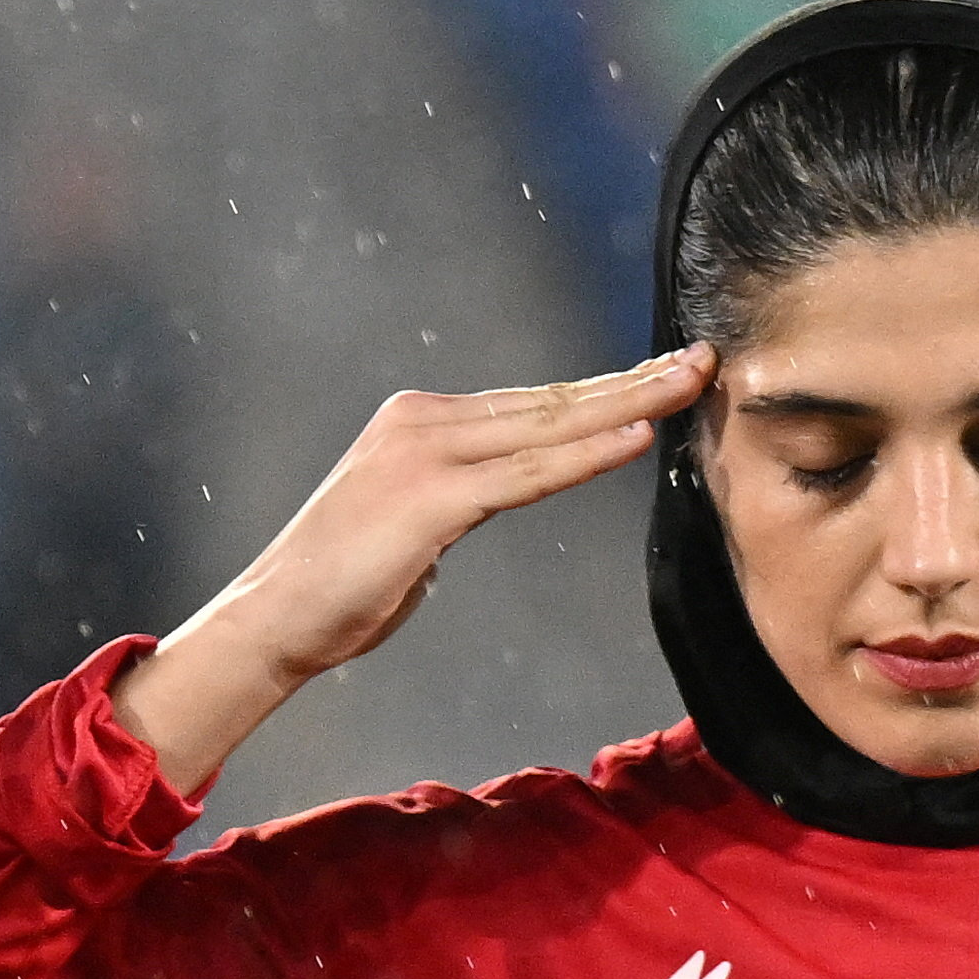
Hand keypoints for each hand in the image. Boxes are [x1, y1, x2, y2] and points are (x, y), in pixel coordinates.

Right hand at [111, 354, 714, 799]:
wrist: (273, 621)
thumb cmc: (339, 589)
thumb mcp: (412, 524)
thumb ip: (461, 495)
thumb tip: (501, 489)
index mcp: (420, 421)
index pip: (534, 402)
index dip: (605, 389)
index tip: (664, 374)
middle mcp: (423, 420)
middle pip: (552, 400)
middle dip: (634, 379)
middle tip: (704, 357)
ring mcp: (425, 453)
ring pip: (549, 426)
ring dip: (629, 402)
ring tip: (690, 381)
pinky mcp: (429, 497)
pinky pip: (528, 473)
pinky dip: (588, 455)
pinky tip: (639, 436)